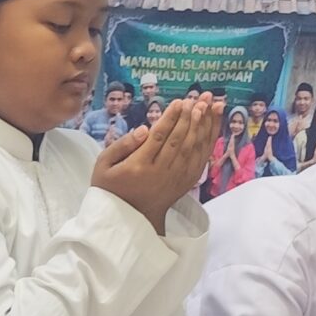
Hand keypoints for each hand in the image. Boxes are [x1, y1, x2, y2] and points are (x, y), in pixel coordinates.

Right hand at [90, 94, 221, 232]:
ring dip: (202, 124)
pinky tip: (212, 124)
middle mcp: (161, 172)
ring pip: (194, 147)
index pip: (158, 137)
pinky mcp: (187, 181)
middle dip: (190, 116)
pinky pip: (201, 158)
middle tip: (197, 98)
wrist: (132, 217)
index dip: (171, 118)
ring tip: (208, 104)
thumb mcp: (103, 166)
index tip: (179, 102)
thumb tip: (144, 128)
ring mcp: (176, 178)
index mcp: (139, 166)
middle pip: (179, 140)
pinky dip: (208, 139)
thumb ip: (121, 145)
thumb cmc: (113, 187)